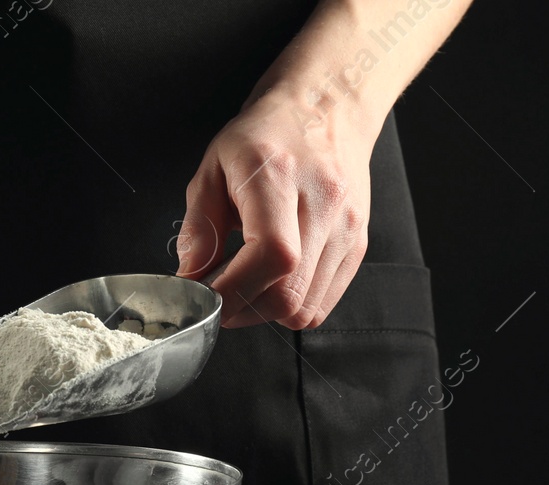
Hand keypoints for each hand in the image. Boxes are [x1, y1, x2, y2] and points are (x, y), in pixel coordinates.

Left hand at [176, 84, 378, 329]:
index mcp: (278, 176)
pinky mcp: (358, 244)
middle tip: (220, 296)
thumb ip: (198, 226)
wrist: (325, 107)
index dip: (233, 290)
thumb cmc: (265, 135)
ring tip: (245, 288)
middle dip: (244, 309)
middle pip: (289, 292)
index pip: (271, 255)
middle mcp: (322, 202)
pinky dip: (292, 306)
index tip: (206, 296)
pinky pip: (323, 303)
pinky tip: (273, 283)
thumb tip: (190, 277)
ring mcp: (347, 227)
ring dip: (266, 312)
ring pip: (306, 307)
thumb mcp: (213, 167)